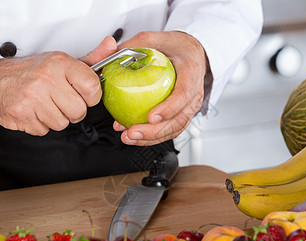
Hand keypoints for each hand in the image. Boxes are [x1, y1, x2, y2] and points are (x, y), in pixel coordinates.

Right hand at [0, 36, 116, 135]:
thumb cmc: (32, 71)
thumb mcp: (62, 61)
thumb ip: (91, 59)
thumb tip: (111, 45)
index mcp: (59, 63)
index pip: (92, 87)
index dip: (91, 96)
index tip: (83, 95)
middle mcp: (46, 78)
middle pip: (79, 111)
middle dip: (72, 110)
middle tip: (60, 100)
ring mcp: (32, 97)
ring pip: (62, 124)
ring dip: (56, 118)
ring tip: (46, 105)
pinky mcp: (21, 114)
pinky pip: (45, 130)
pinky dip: (41, 125)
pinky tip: (34, 111)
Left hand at [114, 31, 206, 145]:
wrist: (191, 54)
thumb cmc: (178, 48)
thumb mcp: (156, 39)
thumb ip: (135, 45)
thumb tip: (111, 53)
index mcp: (190, 73)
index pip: (183, 95)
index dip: (169, 108)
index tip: (152, 116)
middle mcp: (194, 94)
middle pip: (178, 120)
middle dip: (154, 131)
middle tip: (132, 132)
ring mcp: (188, 107)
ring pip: (174, 129)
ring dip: (150, 138)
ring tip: (129, 136)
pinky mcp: (181, 115)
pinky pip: (168, 130)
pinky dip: (151, 136)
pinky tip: (133, 135)